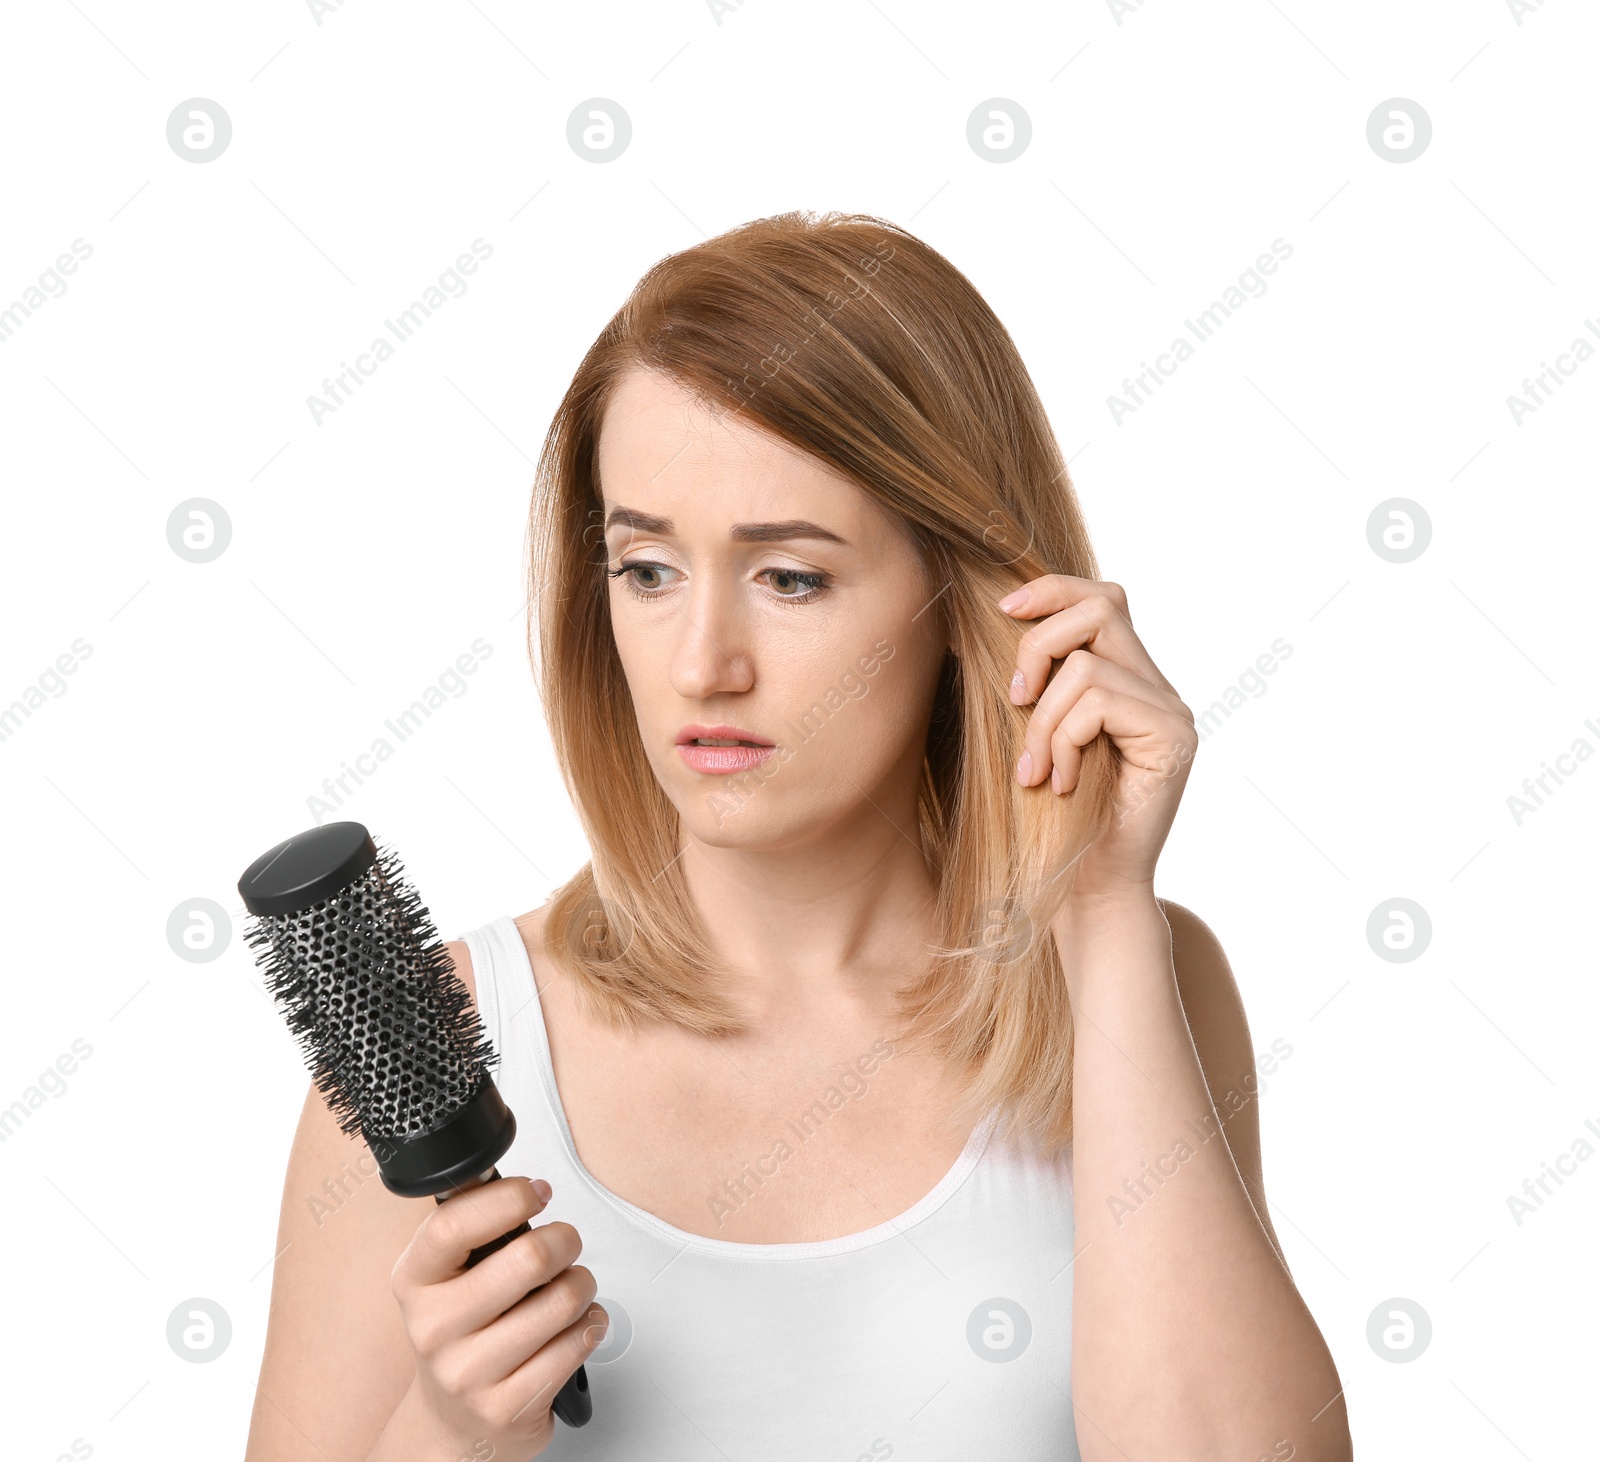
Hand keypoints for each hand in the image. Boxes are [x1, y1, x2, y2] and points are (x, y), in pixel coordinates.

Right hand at [387, 1175, 605, 1458]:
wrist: (452, 1422)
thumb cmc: (462, 1332)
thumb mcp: (446, 1277)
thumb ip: (475, 1228)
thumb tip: (516, 1181)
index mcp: (415, 1281)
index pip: (452, 1225)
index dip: (507, 1198)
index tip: (537, 1192)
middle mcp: (434, 1328)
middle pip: (528, 1259)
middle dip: (565, 1241)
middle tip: (566, 1244)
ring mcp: (468, 1373)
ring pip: (563, 1301)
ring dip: (583, 1286)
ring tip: (571, 1289)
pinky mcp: (507, 1408)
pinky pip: (576, 1345)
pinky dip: (591, 1325)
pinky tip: (577, 1326)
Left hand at [999, 574, 1195, 895]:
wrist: (1086, 890)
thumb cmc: (1050, 819)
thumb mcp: (1033, 733)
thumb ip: (1034, 680)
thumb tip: (994, 612)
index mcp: (1128, 680)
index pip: (1102, 599)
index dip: (1053, 590)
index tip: (1004, 610)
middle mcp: (1159, 688)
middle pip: (1103, 608)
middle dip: (1039, 645)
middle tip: (1016, 699)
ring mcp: (1172, 711)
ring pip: (1088, 665)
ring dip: (1042, 719)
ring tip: (1036, 770)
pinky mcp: (1173, 737)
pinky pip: (1098, 702)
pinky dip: (1063, 741)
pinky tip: (1062, 784)